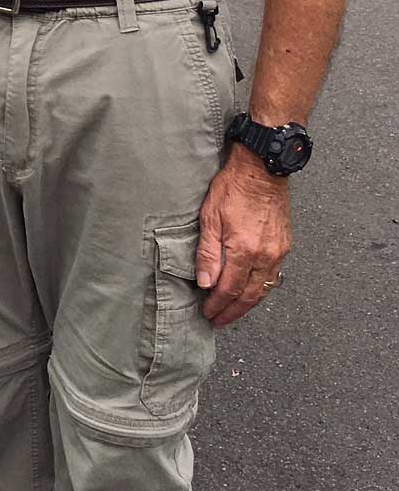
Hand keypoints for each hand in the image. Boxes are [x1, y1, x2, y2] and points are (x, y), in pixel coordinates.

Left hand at [195, 149, 291, 328]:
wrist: (262, 169)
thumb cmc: (234, 188)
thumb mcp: (210, 219)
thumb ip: (207, 254)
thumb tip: (205, 282)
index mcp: (244, 250)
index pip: (229, 289)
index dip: (218, 305)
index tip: (208, 313)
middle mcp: (266, 255)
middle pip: (250, 295)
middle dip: (233, 311)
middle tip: (219, 321)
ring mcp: (278, 251)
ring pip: (264, 288)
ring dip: (248, 303)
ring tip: (233, 311)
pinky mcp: (284, 245)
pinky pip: (273, 275)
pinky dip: (260, 288)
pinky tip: (251, 290)